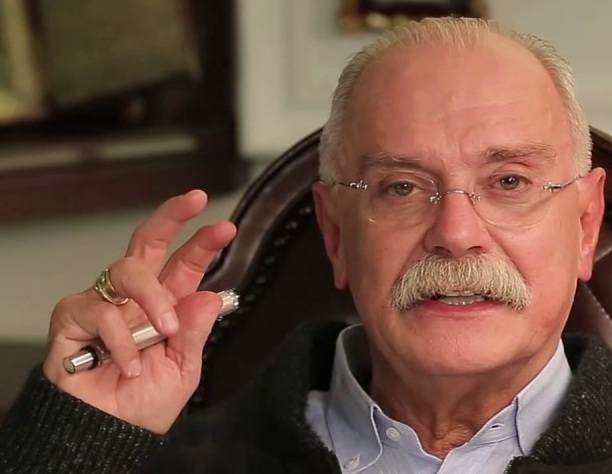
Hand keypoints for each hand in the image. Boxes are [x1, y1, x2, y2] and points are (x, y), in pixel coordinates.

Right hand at [42, 190, 235, 433]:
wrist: (106, 433)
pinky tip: (129, 364)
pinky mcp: (73, 317)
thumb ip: (195, 333)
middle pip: (149, 242)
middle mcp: (136, 297)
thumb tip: (208, 296)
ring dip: (153, 297)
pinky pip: (100, 311)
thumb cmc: (143, 403)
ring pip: (127, 271)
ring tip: (165, 330)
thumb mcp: (182, 369)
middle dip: (172, 216)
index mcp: (167, 305)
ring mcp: (104, 302)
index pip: (185, 265)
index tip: (225, 228)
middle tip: (195, 200)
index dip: (203, 244)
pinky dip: (120, 340)